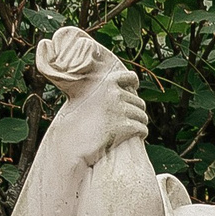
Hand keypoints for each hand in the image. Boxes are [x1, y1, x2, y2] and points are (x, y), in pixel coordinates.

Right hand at [36, 29, 148, 170]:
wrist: (72, 139)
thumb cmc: (76, 119)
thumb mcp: (86, 97)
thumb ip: (102, 91)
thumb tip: (119, 90)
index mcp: (106, 82)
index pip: (130, 77)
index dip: (134, 82)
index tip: (135, 87)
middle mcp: (115, 93)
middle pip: (139, 101)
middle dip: (136, 110)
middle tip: (130, 119)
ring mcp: (121, 109)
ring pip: (142, 115)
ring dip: (140, 122)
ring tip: (135, 128)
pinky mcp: (125, 126)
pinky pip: (142, 128)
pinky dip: (142, 132)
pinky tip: (139, 135)